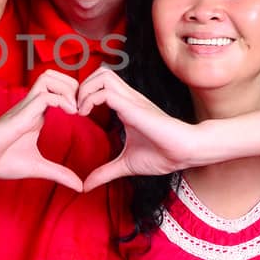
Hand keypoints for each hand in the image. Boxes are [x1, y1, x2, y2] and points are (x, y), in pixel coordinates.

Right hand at [0, 70, 82, 190]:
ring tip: (75, 109)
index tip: (85, 113)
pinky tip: (70, 115)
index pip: (57, 89)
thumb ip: (59, 174)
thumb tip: (80, 186)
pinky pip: (45, 96)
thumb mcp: (38, 168)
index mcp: (36, 114)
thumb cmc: (0, 160)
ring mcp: (25, 108)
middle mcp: (31, 106)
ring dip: (67, 89)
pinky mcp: (20, 115)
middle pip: (54, 75)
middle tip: (81, 107)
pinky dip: (62, 101)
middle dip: (73, 85)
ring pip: (49, 78)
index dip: (75, 94)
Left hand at [76, 68, 215, 188]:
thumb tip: (86, 187)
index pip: (101, 83)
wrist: (185, 152)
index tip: (75, 114)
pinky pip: (104, 92)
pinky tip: (85, 115)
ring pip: (102, 75)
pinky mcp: (133, 106)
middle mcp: (128, 98)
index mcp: (127, 106)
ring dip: (85, 89)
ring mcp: (131, 100)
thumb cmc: (162, 155)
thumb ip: (105, 172)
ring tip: (79, 110)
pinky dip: (89, 99)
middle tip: (74, 108)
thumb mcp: (125, 165)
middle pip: (100, 72)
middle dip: (82, 86)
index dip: (84, 93)